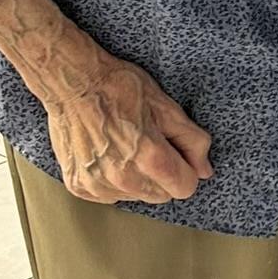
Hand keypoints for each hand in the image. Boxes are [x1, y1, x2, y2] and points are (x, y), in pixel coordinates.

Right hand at [42, 42, 213, 205]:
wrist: (73, 82)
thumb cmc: (118, 87)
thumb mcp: (165, 106)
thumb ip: (192, 140)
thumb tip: (204, 170)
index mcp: (150, 158)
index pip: (185, 188)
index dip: (185, 169)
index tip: (174, 152)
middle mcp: (124, 179)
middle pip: (161, 196)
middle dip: (161, 175)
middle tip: (146, 143)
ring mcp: (99, 185)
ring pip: (135, 196)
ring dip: (135, 178)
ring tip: (122, 145)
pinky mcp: (80, 186)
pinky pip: (109, 195)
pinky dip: (111, 180)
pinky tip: (105, 153)